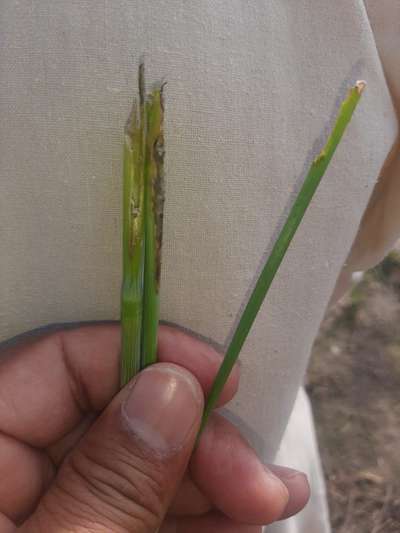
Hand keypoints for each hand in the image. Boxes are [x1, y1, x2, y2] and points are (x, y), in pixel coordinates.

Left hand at [0, 324, 308, 531]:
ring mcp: (51, 503)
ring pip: (140, 460)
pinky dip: (196, 513)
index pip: (59, 361)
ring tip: (273, 493)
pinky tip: (243, 516)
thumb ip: (110, 479)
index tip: (219, 376)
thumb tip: (171, 388)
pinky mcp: (86, 528)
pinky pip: (142, 505)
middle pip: (114, 411)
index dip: (145, 353)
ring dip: (211, 476)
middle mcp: (12, 468)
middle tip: (256, 475)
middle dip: (195, 435)